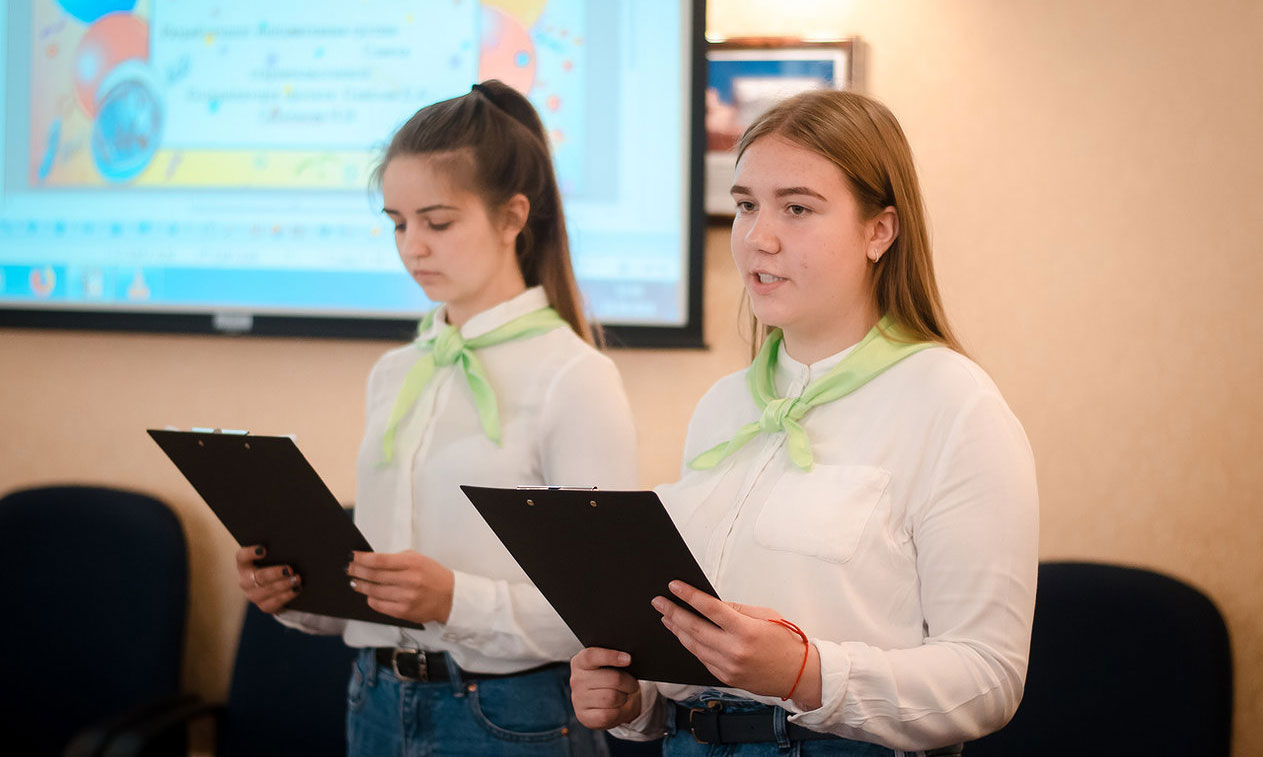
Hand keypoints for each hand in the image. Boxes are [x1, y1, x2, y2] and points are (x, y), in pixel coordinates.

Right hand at [236, 544, 299, 613]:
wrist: (279, 586)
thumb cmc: (276, 564)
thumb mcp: (274, 557)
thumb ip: (277, 551)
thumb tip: (292, 545)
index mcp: (245, 565)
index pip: (242, 557)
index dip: (250, 553)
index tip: (263, 549)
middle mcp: (245, 581)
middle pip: (259, 576)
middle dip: (275, 573)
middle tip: (289, 570)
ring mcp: (253, 595)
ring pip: (268, 590)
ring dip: (284, 585)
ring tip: (297, 580)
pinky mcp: (264, 606)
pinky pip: (275, 603)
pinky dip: (287, 596)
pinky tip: (296, 590)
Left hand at [347, 550, 454, 624]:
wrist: (449, 597)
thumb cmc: (433, 576)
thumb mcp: (418, 559)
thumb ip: (396, 559)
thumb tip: (372, 560)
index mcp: (412, 564)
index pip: (380, 560)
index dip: (362, 558)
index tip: (353, 557)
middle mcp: (408, 580)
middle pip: (373, 575)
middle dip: (357, 571)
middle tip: (349, 569)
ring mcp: (405, 597)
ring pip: (374, 591)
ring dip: (361, 586)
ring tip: (355, 582)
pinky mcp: (403, 611)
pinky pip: (379, 605)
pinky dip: (371, 599)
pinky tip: (368, 594)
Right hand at [570, 647, 642, 728]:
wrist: (603, 704)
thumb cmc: (608, 680)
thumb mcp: (609, 666)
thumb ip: (614, 661)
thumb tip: (627, 660)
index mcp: (580, 662)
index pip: (591, 656)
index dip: (610, 656)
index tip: (628, 659)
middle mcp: (576, 680)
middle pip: (613, 679)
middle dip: (629, 683)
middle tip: (633, 685)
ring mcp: (578, 699)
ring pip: (612, 698)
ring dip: (624, 698)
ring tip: (625, 696)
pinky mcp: (583, 716)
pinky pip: (607, 715)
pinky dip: (619, 712)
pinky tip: (618, 708)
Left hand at [653, 581, 821, 707]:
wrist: (799, 675)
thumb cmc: (785, 642)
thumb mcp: (765, 616)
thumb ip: (736, 609)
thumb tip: (710, 603)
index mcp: (746, 631)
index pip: (710, 608)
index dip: (689, 596)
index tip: (674, 586)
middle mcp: (734, 651)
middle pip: (694, 629)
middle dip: (673, 612)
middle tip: (659, 602)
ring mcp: (728, 667)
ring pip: (693, 646)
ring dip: (676, 630)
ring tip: (666, 616)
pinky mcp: (725, 678)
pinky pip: (702, 659)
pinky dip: (690, 645)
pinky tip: (683, 635)